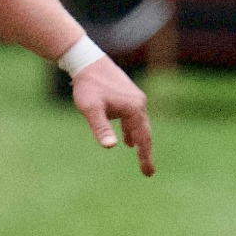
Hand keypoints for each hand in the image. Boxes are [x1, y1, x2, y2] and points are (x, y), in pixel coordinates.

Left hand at [72, 55, 153, 176]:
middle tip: (147, 172)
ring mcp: (135, 98)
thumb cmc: (88, 86)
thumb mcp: (90, 108)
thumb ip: (101, 127)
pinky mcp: (128, 96)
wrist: (86, 61)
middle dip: (145, 152)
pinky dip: (132, 130)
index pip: (143, 138)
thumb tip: (110, 146)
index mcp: (133, 108)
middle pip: (145, 133)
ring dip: (140, 141)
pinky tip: (128, 140)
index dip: (145, 157)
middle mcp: (139, 103)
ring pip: (140, 125)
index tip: (148, 173)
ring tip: (140, 157)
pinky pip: (134, 118)